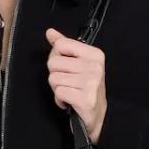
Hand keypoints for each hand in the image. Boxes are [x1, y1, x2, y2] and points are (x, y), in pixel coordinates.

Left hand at [45, 27, 107, 143]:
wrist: (98, 116)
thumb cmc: (86, 88)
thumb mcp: (78, 63)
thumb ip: (64, 46)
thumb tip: (50, 32)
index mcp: (95, 54)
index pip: (61, 45)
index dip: (57, 57)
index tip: (66, 67)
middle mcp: (95, 66)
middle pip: (53, 63)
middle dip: (56, 75)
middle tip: (68, 83)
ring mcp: (91, 82)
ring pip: (53, 78)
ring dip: (57, 89)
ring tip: (70, 92)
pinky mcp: (85, 99)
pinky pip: (58, 93)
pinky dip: (59, 100)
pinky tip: (69, 101)